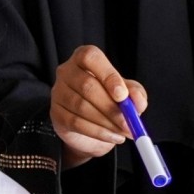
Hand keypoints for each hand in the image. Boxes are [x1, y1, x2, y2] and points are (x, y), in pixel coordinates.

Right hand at [51, 45, 149, 168]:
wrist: (90, 124)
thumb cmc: (108, 99)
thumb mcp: (126, 93)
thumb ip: (135, 94)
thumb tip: (138, 102)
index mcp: (84, 58)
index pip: (91, 58)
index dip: (108, 76)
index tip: (122, 95)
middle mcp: (67, 71)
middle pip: (87, 86)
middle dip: (111, 107)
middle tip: (128, 122)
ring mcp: (58, 92)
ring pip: (82, 107)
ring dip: (106, 122)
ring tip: (123, 131)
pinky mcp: (56, 113)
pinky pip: (76, 123)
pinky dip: (98, 132)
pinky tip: (112, 136)